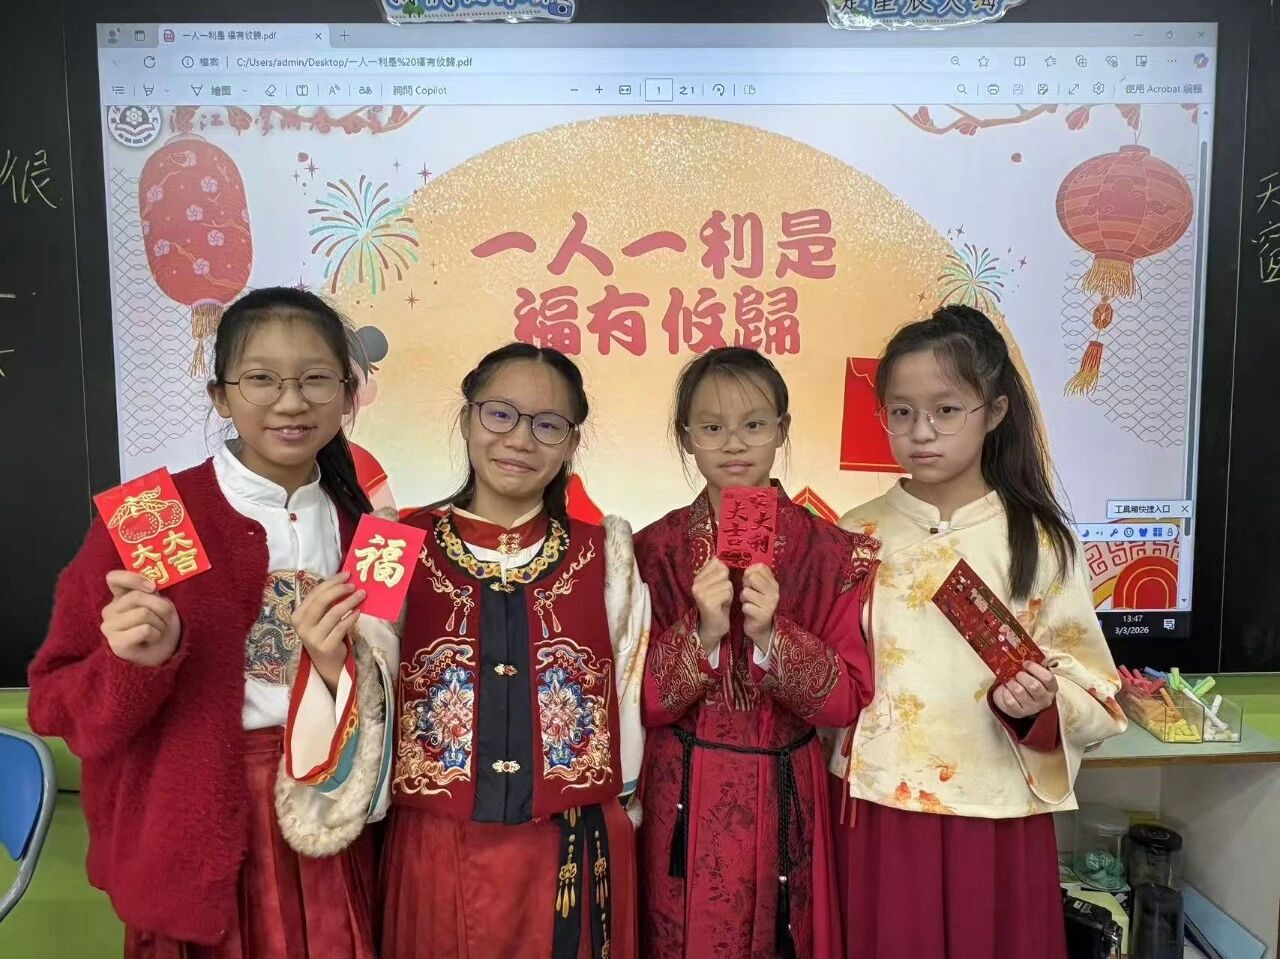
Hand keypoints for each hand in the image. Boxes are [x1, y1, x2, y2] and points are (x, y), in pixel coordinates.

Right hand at [101, 571, 181, 666]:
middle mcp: (109, 610)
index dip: (134, 578)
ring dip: (160, 623)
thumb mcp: (160, 604)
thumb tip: (151, 587)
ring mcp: (109, 627)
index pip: (114, 578)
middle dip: (159, 607)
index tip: (152, 588)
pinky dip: (156, 634)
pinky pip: (145, 629)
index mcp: (119, 597)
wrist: (163, 654)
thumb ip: (151, 593)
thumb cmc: (161, 625)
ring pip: (143, 613)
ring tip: (157, 631)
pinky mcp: (115, 643)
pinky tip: (151, 641)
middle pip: (137, 596)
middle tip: (163, 620)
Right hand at [293, 572, 365, 691]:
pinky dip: (351, 618)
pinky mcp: (325, 647)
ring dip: (350, 602)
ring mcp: (312, 638)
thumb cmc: (325, 634)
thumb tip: (346, 580)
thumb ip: (327, 602)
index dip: (331, 582)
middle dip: (340, 590)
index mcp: (298, 615)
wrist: (327, 663)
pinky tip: (358, 612)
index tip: (347, 574)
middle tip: (354, 585)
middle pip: (322, 601)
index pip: (315, 593)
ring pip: (333, 613)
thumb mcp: (320, 618)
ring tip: (362, 595)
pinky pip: (341, 628)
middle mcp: (302, 626)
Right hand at [692, 557, 731, 653]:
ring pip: (727, 583)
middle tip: (721, 596)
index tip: (718, 586)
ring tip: (722, 601)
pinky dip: (729, 600)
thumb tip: (717, 558)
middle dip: (727, 585)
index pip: (716, 564)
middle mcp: (696, 584)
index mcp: (697, 578)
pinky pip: (727, 593)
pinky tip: (722, 606)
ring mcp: (701, 593)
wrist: (713, 626)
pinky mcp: (708, 602)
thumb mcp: (717, 584)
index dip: (723, 575)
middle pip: (723, 573)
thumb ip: (717, 571)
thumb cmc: (718, 603)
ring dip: (729, 593)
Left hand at [741, 564, 778, 651]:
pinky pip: (745, 606)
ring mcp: (770, 605)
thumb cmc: (756, 603)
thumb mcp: (758, 588)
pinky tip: (748, 612)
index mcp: (774, 583)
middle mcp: (774, 593)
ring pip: (746, 592)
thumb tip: (751, 567)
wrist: (761, 628)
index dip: (750, 572)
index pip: (760, 568)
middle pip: (752, 578)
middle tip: (748, 593)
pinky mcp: (762, 615)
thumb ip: (755, 575)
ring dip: (743, 598)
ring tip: (748, 603)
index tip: (749, 581)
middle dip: (745, 585)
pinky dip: (744, 608)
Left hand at [994, 661, 1058, 718]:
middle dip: (1022, 676)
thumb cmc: (1028, 681)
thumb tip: (1043, 650)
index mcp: (1052, 688)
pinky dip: (1006, 692)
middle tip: (1017, 673)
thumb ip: (1040, 660)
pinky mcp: (1020, 713)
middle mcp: (1045, 700)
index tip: (1025, 663)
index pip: (1048, 678)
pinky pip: (1010, 701)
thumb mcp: (1036, 671)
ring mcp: (1033, 708)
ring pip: (1020, 692)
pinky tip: (1006, 689)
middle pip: (1034, 686)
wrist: (1017, 699)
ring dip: (1012, 683)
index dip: (1035, 668)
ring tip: (1010, 680)